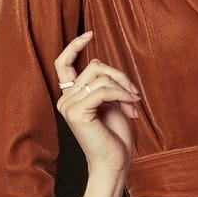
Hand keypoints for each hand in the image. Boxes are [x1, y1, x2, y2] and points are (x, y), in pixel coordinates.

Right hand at [54, 34, 141, 174]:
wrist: (114, 163)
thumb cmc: (114, 136)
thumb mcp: (111, 102)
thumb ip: (104, 83)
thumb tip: (103, 65)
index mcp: (70, 96)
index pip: (63, 63)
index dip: (74, 46)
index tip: (89, 33)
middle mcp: (64, 99)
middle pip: (94, 66)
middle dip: (119, 75)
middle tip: (134, 94)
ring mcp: (68, 106)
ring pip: (101, 77)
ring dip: (124, 88)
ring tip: (134, 104)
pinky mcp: (77, 112)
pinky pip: (104, 90)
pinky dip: (122, 95)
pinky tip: (131, 107)